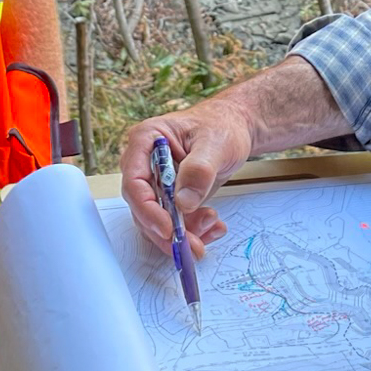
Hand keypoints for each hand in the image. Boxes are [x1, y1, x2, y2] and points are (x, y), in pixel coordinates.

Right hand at [119, 96, 252, 254]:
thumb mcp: (215, 143)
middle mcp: (144, 163)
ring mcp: (156, 181)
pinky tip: (213, 226)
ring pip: (157, 219)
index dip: (148, 209)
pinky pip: (173, 221)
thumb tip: (183, 202)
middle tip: (192, 246)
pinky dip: (192, 230)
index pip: (134, 181)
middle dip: (167, 230)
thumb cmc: (222, 125)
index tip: (168, 229)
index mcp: (146, 140)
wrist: (235, 127)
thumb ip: (199, 170)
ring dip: (183, 233)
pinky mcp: (170, 196)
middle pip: (143, 206)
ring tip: (213, 226)